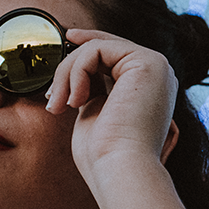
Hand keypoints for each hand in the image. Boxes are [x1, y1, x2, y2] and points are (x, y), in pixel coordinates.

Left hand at [45, 29, 178, 183]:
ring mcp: (156, 66)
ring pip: (95, 47)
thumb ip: (92, 91)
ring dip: (67, 75)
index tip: (68, 38)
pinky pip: (96, 49)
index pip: (114, 54)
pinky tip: (76, 102)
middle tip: (52, 100)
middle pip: (102, 48)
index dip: (89, 43)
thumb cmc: (103, 155)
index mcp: (146, 87)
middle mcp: (157, 74)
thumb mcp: (93, 114)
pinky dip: (76, 73)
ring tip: (59, 106)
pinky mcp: (149, 62)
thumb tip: (77, 79)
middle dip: (68, 69)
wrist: (119, 169)